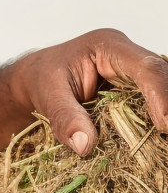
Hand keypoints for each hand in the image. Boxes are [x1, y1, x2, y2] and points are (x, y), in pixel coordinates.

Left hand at [8, 29, 167, 156]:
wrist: (36, 78)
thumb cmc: (42, 78)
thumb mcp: (48, 96)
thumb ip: (65, 117)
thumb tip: (85, 146)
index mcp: (108, 46)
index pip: (145, 67)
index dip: (161, 94)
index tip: (164, 125)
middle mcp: (127, 56)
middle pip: (161, 78)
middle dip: (167, 106)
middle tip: (165, 136)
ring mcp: (133, 73)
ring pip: (161, 90)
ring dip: (162, 114)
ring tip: (160, 140)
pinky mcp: (134, 90)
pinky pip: (152, 104)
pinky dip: (153, 121)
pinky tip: (152, 141)